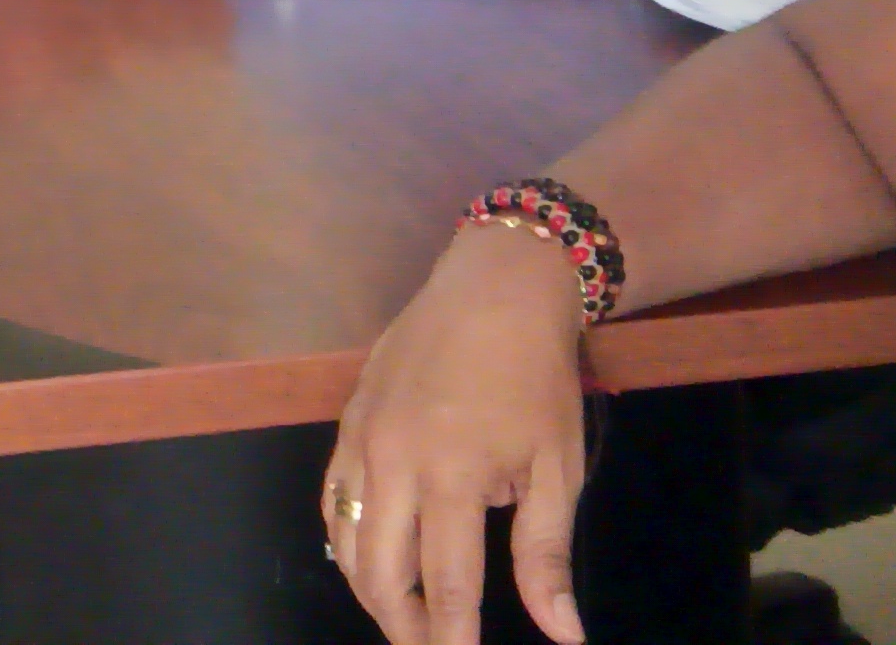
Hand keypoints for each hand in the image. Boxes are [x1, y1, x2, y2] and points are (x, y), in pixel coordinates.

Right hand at [325, 223, 592, 644]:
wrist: (495, 286)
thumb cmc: (536, 378)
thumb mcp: (556, 466)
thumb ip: (546, 554)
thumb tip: (563, 634)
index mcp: (452, 475)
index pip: (445, 586)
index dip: (451, 641)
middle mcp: (392, 463)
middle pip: (381, 576)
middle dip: (407, 628)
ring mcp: (360, 439)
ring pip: (347, 543)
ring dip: (372, 592)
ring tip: (409, 616)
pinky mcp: (346, 420)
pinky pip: (332, 500)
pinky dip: (347, 542)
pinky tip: (371, 559)